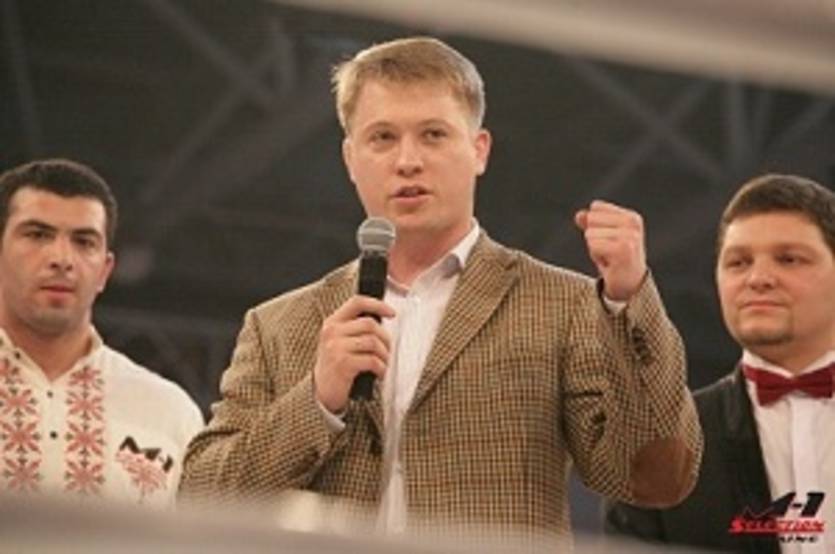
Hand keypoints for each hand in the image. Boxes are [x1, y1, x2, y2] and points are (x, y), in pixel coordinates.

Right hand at [313, 295, 394, 412]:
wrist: (322, 390)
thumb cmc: (336, 364)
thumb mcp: (340, 341)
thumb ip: (355, 329)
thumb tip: (383, 320)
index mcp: (333, 323)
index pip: (357, 303)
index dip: (377, 305)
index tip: (392, 313)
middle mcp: (332, 332)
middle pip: (369, 324)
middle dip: (385, 338)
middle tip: (388, 349)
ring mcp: (336, 348)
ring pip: (372, 342)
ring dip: (384, 354)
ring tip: (384, 362)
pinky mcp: (343, 364)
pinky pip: (372, 360)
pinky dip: (381, 367)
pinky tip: (380, 372)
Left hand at [575, 200, 646, 300]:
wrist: (629, 286)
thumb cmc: (615, 260)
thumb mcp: (602, 237)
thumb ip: (591, 223)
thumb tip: (579, 215)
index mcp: (631, 217)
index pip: (596, 207)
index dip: (596, 226)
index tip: (609, 241)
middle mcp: (633, 224)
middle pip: (592, 219)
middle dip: (594, 238)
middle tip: (609, 251)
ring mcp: (629, 236)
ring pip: (591, 234)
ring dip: (595, 249)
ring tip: (610, 258)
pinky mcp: (623, 249)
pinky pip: (593, 245)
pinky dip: (596, 256)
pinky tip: (610, 263)